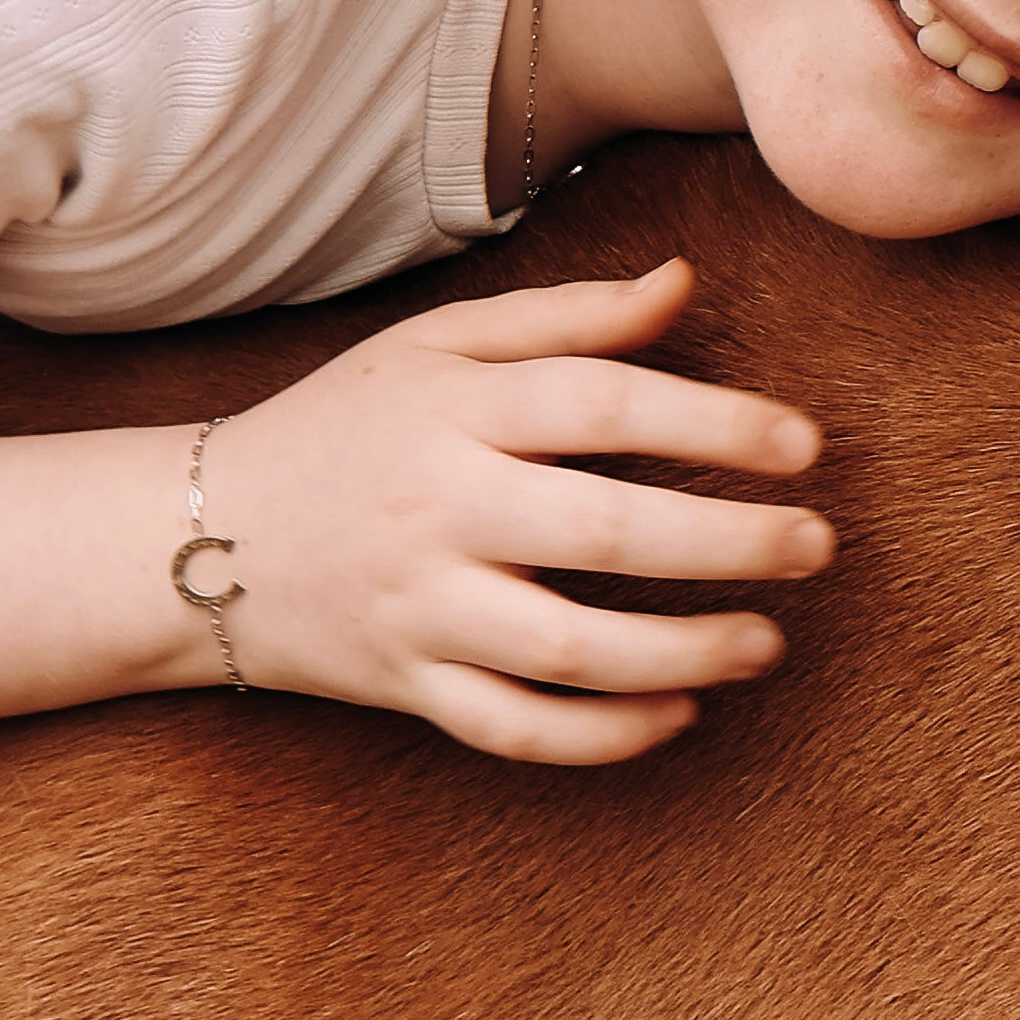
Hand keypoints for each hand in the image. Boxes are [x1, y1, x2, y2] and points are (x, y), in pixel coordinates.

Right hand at [199, 257, 830, 767]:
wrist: (202, 537)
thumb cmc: (348, 425)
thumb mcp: (439, 347)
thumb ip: (567, 321)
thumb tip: (685, 282)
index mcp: (453, 410)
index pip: (602, 406)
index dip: (714, 422)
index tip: (804, 445)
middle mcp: (437, 509)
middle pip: (602, 533)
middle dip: (727, 544)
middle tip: (817, 546)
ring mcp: (420, 610)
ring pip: (566, 651)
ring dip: (684, 652)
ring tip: (769, 641)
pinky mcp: (407, 688)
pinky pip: (515, 732)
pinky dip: (602, 737)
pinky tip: (680, 715)